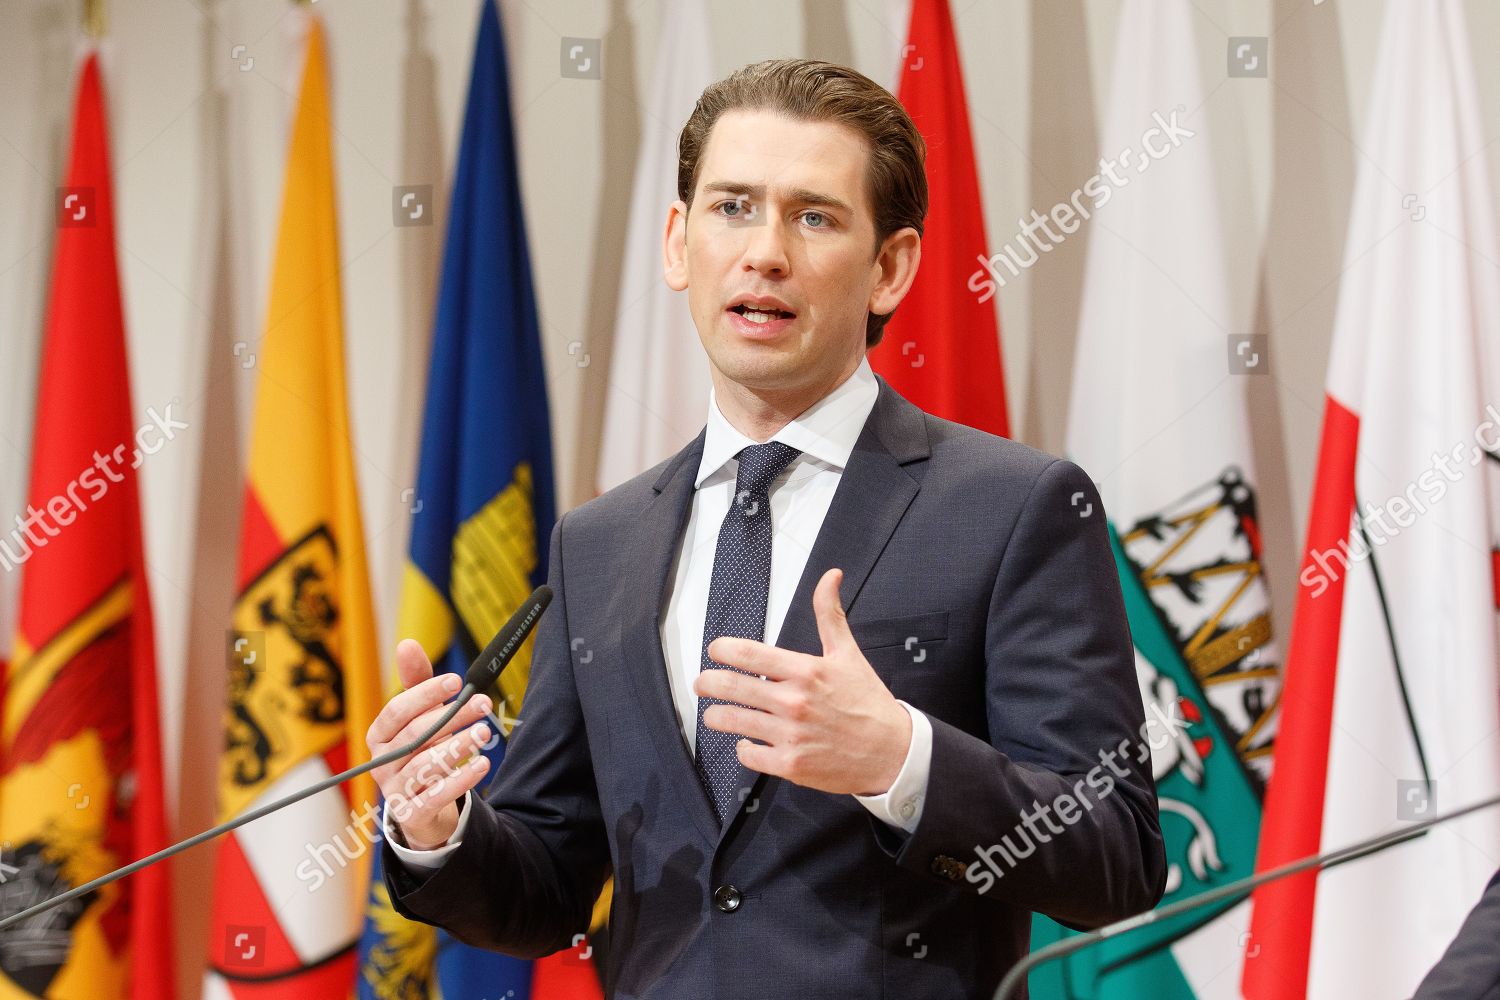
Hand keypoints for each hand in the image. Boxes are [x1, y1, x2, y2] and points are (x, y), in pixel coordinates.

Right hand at [366, 639, 495, 850]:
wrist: (423, 807)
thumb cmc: (422, 752)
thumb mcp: (420, 717)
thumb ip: (416, 684)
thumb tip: (407, 644)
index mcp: (379, 735)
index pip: (397, 711)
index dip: (425, 694)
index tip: (456, 681)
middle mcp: (382, 762)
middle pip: (415, 736)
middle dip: (452, 717)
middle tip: (483, 702)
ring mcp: (395, 790)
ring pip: (425, 766)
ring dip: (458, 747)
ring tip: (485, 732)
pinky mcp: (413, 814)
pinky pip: (436, 796)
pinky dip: (460, 780)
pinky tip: (482, 764)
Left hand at [694, 567, 911, 795]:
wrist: (893, 752)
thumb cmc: (869, 702)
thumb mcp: (849, 654)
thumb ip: (830, 615)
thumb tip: (830, 576)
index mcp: (805, 671)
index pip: (748, 655)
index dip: (722, 650)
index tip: (715, 651)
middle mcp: (794, 701)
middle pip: (732, 687)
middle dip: (708, 683)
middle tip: (702, 683)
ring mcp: (790, 735)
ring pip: (733, 721)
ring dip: (716, 716)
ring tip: (714, 713)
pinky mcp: (791, 764)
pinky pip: (749, 756)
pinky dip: (743, 749)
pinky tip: (747, 743)